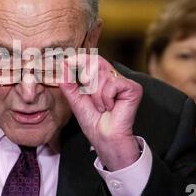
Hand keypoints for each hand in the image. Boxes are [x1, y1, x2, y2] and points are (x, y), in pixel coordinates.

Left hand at [59, 54, 142, 169]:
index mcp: (101, 77)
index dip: (79, 59)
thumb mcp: (75, 98)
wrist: (103, 137)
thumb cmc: (92, 120)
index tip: (67, 62)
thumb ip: (68, 82)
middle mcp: (113, 76)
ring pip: (101, 76)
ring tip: (102, 107)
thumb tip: (63, 64)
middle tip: (90, 97)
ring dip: (96, 96)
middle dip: (86, 81)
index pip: (91, 59)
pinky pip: (112, 84)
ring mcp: (124, 81)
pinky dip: (106, 98)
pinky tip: (111, 107)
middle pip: (95, 62)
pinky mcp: (133, 88)